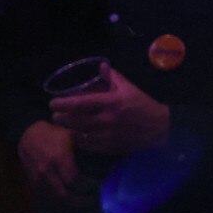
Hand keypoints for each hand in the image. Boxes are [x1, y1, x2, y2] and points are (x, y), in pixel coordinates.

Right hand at [18, 121, 88, 205]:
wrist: (28, 135)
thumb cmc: (55, 133)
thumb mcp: (72, 134)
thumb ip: (87, 143)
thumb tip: (107, 149)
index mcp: (58, 158)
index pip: (74, 180)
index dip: (87, 185)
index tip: (96, 184)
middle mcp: (47, 171)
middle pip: (64, 195)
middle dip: (80, 201)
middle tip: (92, 200)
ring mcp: (38, 179)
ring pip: (54, 200)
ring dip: (69, 204)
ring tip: (82, 202)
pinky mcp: (32, 183)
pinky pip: (46, 198)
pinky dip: (59, 202)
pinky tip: (69, 201)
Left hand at [49, 65, 169, 153]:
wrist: (159, 128)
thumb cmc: (143, 105)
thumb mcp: (130, 88)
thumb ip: (114, 77)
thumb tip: (101, 65)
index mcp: (112, 103)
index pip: (81, 103)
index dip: (64, 103)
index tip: (53, 103)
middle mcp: (107, 120)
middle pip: (75, 121)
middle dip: (61, 118)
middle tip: (55, 115)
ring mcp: (107, 136)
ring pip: (79, 134)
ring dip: (69, 129)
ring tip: (65, 125)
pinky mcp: (108, 147)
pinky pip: (86, 146)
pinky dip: (79, 140)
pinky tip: (79, 135)